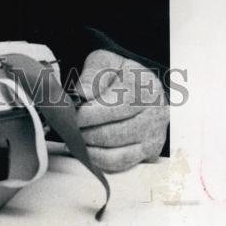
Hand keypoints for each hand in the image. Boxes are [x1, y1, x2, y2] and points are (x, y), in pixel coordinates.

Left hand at [75, 49, 167, 172]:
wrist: (140, 84)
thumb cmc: (119, 73)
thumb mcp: (105, 62)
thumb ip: (93, 75)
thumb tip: (83, 93)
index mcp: (146, 87)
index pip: (116, 106)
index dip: (90, 113)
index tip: (73, 114)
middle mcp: (155, 114)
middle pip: (115, 133)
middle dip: (87, 132)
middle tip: (69, 128)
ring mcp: (154, 136)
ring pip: (117, 152)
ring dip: (91, 147)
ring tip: (76, 137)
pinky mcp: (149, 152)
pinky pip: (121, 163)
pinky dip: (99, 160)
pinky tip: (86, 149)